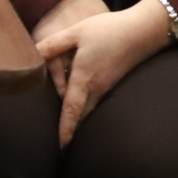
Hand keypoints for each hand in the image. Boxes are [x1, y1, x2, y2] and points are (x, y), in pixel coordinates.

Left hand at [36, 0, 174, 145]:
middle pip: (79, 114)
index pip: (71, 110)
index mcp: (85, 78)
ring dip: (74, 113)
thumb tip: (31, 54)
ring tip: (64, 118)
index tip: (61, 146)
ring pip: (87, 107)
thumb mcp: (76, 33)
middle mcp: (97, 88)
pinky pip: (95, 99)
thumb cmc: (110, 30)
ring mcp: (107, 87)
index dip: (66, 129)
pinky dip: (83, 103)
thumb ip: (52, 45)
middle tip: (55, 132)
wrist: (146, 30)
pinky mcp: (113, 83)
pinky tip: (77, 96)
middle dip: (68, 126)